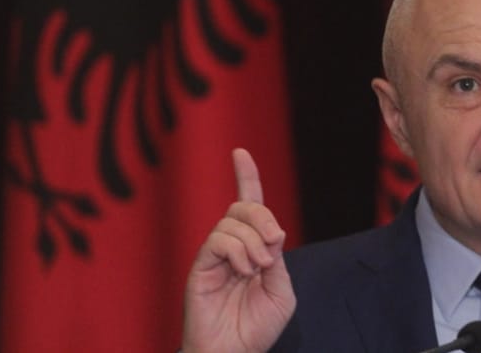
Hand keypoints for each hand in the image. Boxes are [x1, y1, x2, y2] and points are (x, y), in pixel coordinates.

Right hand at [181, 149, 295, 352]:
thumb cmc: (256, 328)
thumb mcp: (280, 290)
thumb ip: (278, 259)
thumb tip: (273, 230)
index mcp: (253, 249)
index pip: (248, 205)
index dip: (246, 177)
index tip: (240, 153)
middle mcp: (232, 248)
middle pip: (243, 206)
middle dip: (263, 215)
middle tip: (274, 243)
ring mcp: (214, 257)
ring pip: (231, 221)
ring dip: (253, 239)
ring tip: (258, 268)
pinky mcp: (200, 268)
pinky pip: (218, 240)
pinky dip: (237, 250)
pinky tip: (243, 270)